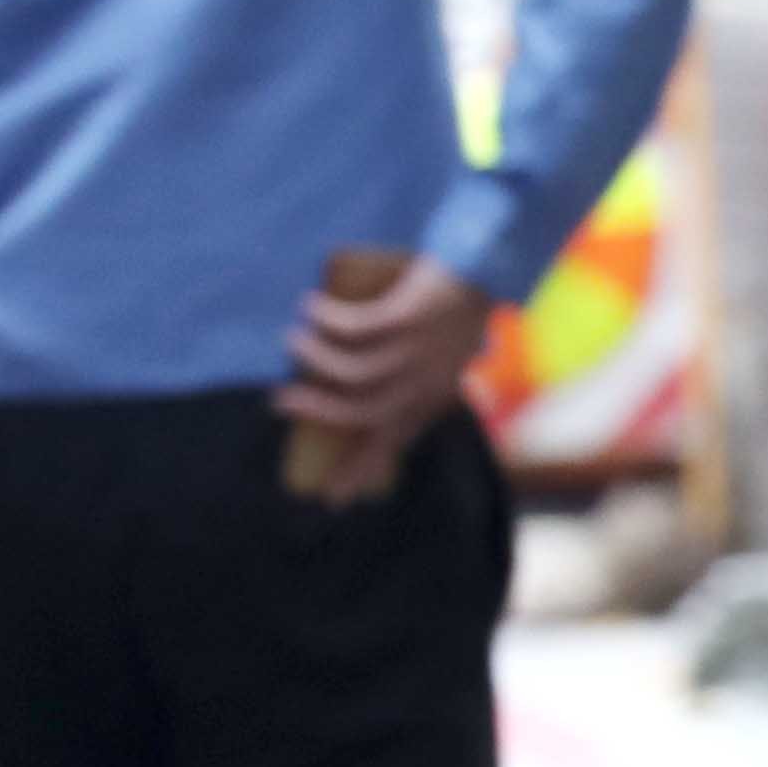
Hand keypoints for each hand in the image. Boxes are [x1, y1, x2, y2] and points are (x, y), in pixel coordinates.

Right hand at [278, 259, 496, 506]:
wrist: (487, 266)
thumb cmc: (457, 312)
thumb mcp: (443, 358)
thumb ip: (418, 381)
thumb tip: (361, 391)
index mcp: (430, 397)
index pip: (392, 445)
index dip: (360, 472)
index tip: (330, 500)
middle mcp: (424, 380)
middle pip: (363, 413)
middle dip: (317, 410)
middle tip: (280, 400)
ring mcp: (419, 350)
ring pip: (354, 371)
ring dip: (315, 357)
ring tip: (293, 340)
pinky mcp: (410, 316)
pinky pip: (357, 326)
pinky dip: (327, 318)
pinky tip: (312, 306)